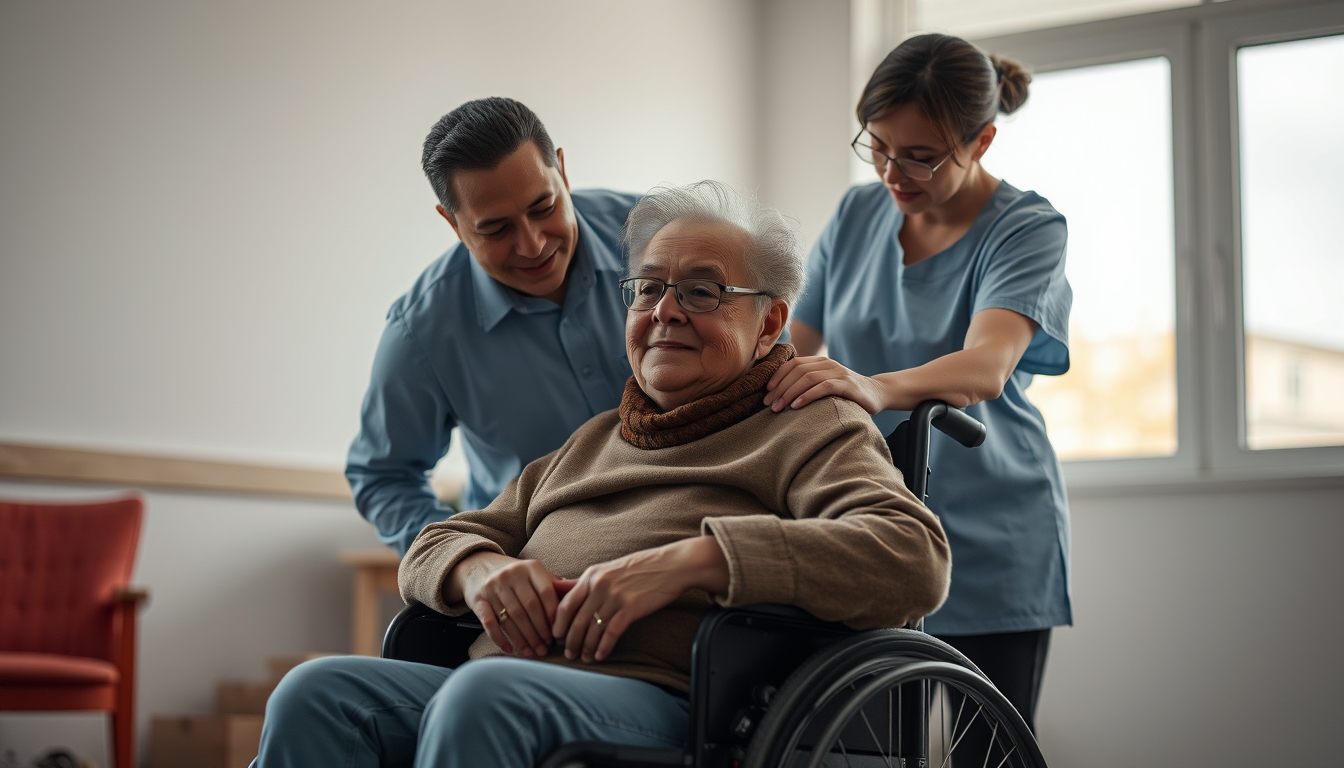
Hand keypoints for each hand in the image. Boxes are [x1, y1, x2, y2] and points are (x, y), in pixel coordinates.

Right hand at [453, 552, 561, 657]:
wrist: (478, 567)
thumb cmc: (516, 576)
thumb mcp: (534, 574)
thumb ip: (554, 585)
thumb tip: (577, 596)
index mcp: (530, 567)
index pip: (546, 592)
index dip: (553, 614)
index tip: (558, 632)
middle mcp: (511, 574)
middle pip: (529, 607)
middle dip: (540, 631)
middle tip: (547, 648)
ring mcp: (492, 587)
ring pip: (512, 617)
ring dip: (524, 639)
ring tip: (533, 653)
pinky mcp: (478, 600)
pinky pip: (490, 623)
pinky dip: (500, 639)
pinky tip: (510, 650)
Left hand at [552, 538, 726, 662]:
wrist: (672, 565)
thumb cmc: (641, 568)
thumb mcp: (609, 569)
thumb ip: (588, 583)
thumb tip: (564, 591)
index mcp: (591, 575)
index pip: (565, 605)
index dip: (558, 625)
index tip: (557, 637)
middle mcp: (599, 585)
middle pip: (576, 621)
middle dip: (570, 641)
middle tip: (568, 654)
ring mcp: (615, 597)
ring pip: (592, 629)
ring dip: (585, 647)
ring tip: (584, 657)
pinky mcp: (631, 608)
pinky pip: (611, 633)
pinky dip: (603, 647)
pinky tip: (600, 655)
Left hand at [764, 355, 885, 413]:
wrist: (877, 393)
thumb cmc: (846, 393)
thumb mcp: (825, 384)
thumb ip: (808, 384)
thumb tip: (778, 395)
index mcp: (819, 362)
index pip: (792, 364)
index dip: (776, 377)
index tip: (766, 393)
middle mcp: (827, 364)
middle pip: (797, 371)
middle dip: (780, 387)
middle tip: (769, 404)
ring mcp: (838, 373)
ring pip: (808, 378)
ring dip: (790, 392)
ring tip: (779, 407)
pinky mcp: (848, 385)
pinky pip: (824, 387)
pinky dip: (808, 396)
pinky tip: (797, 406)